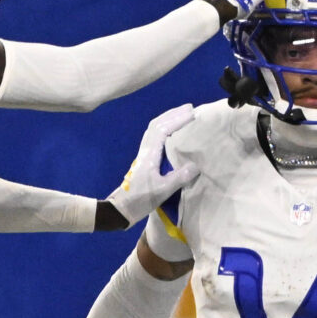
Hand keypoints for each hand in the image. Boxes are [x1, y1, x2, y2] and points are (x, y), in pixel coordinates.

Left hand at [100, 104, 198, 228]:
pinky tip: (172, 133)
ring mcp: (143, 155)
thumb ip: (179, 178)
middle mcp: (145, 151)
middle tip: (190, 108)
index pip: (162, 130)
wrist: (120, 209)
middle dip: (173, 114)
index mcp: (149, 155)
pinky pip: (153, 138)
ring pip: (153, 130)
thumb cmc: (140, 200)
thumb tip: (195, 165)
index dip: (177, 119)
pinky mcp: (144, 161)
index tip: (192, 114)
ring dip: (167, 119)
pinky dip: (163, 129)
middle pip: (156, 125)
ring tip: (182, 115)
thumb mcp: (162, 191)